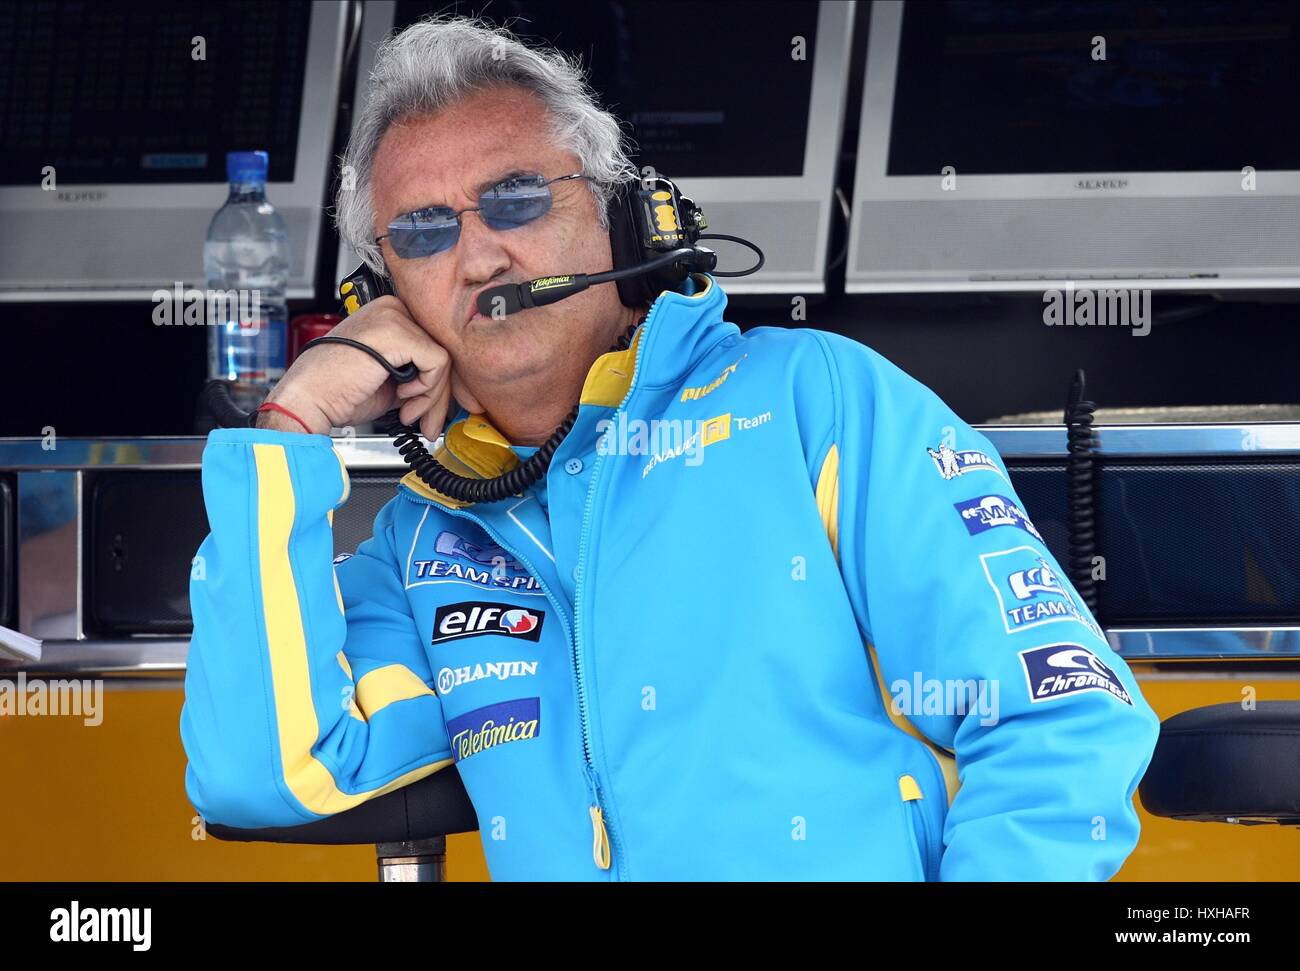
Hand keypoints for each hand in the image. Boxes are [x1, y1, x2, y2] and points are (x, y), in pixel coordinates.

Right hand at [257, 295, 453, 439]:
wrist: (308, 399)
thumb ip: (417, 372)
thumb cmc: (337, 391)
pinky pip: (437, 363)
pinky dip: (426, 389)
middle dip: (437, 393)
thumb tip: (446, 388)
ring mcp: (392, 317)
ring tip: (408, 412)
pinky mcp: (396, 333)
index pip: (432, 342)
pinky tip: (403, 398)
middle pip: (440, 349)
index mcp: (388, 314)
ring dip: (431, 396)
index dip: (434, 381)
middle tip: (425, 420)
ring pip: (442, 359)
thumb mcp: (388, 376)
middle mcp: (391, 308)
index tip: (425, 406)